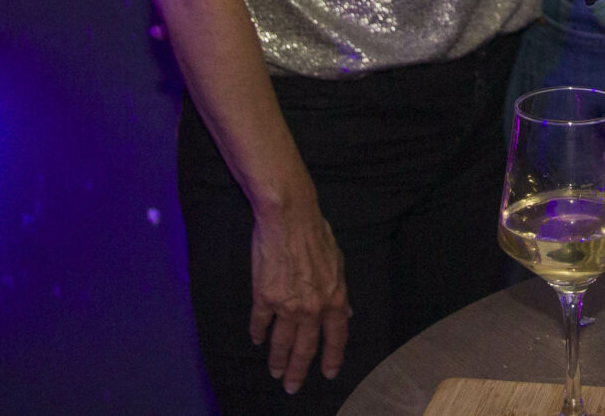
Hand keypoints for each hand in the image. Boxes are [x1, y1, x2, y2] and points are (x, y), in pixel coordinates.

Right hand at [249, 190, 349, 392]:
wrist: (289, 217)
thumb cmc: (316, 235)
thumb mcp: (338, 263)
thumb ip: (340, 291)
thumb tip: (347, 312)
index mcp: (334, 299)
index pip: (336, 337)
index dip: (332, 358)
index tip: (328, 373)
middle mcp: (312, 308)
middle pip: (306, 348)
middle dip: (299, 370)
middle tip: (292, 386)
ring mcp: (287, 305)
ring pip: (282, 342)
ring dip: (277, 360)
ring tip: (274, 371)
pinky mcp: (264, 297)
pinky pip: (260, 323)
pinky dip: (258, 333)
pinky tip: (257, 339)